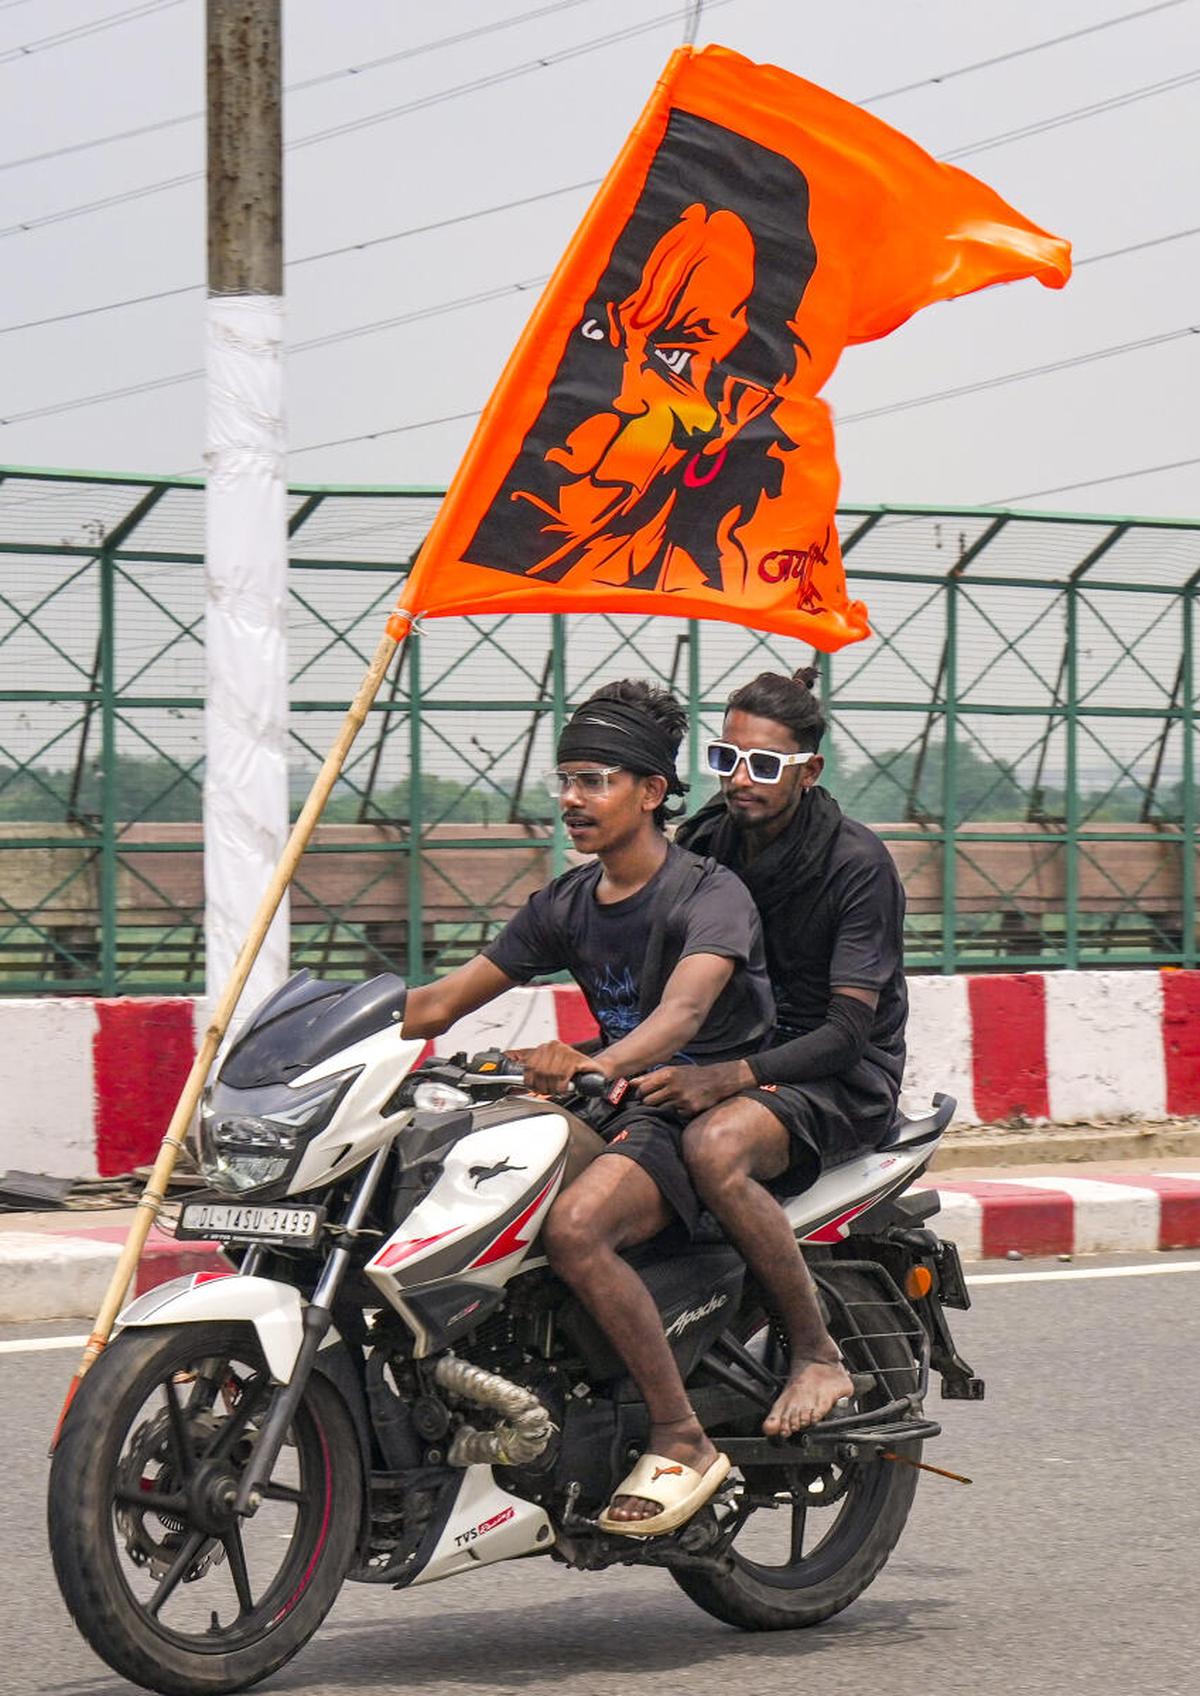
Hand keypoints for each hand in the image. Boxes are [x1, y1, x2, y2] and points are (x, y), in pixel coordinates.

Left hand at [507, 1041, 601, 1096]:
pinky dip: (563, 1087)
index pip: (528, 1066)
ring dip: (554, 1088)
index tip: (535, 1088)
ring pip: (549, 1075)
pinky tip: (567, 1087)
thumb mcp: (550, 1072)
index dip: (531, 1082)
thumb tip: (516, 1083)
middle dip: (543, 1086)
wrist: (596, 1071)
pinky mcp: (575, 1058)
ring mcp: (564, 1051)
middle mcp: (553, 1046)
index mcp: (544, 1048)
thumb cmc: (573, 1073)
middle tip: (550, 1091)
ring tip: (559, 1089)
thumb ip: (535, 1074)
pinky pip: (562, 1076)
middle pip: (538, 1071)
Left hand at [634, 1059, 754, 1114]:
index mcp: (667, 1074)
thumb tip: (630, 1082)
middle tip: (656, 1098)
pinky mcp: (689, 1109)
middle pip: (648, 1101)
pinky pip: (675, 1114)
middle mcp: (673, 1087)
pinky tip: (684, 1103)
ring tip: (672, 1100)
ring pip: (661, 1109)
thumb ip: (651, 1076)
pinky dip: (677, 1110)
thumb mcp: (672, 1070)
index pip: (642, 1089)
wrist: (716, 1080)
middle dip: (649, 1101)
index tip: (643, 1093)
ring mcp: (681, 1099)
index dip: (641, 1093)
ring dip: (663, 1106)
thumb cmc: (690, 1074)